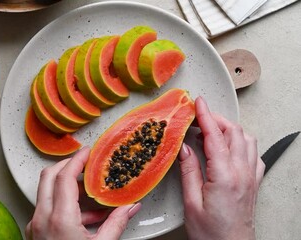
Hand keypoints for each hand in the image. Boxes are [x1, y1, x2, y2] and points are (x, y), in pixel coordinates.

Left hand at [26, 147, 140, 239]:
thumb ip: (117, 224)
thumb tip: (131, 207)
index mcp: (59, 220)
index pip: (64, 177)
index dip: (77, 160)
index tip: (88, 152)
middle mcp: (42, 218)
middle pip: (48, 176)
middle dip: (68, 166)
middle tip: (85, 164)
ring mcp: (36, 225)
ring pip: (46, 191)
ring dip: (67, 187)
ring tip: (91, 195)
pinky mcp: (36, 232)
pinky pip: (47, 207)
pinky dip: (64, 203)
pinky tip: (85, 215)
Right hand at [179, 97, 264, 239]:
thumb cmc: (211, 233)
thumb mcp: (191, 202)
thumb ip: (189, 171)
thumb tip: (184, 148)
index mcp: (225, 176)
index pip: (215, 136)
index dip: (205, 116)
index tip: (198, 103)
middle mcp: (242, 172)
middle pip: (234, 132)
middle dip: (216, 118)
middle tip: (198, 117)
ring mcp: (251, 176)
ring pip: (246, 139)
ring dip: (228, 129)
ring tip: (210, 130)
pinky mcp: (253, 182)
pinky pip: (253, 153)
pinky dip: (240, 142)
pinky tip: (228, 147)